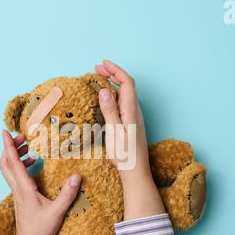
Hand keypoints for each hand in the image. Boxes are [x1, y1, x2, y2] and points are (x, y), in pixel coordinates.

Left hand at [0, 130, 80, 234]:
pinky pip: (15, 177)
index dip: (8, 146)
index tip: (4, 132)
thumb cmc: (40, 230)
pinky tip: (34, 165)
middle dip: (10, 147)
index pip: (13, 163)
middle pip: (5, 163)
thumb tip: (76, 176)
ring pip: (8, 170)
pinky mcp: (19, 197)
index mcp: (24, 189)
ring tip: (29, 148)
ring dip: (15, 156)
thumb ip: (67, 194)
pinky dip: (21, 166)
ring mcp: (16, 193)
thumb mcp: (57, 212)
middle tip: (22, 137)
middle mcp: (17, 189)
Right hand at [96, 60, 164, 219]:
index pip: (126, 82)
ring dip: (114, 83)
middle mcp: (135, 111)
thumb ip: (110, 110)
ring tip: (101, 80)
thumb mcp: (114, 131)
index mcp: (131, 110)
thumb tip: (105, 89)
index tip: (103, 63)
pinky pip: (124, 102)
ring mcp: (135, 118)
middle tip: (98, 69)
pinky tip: (107, 99)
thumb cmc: (124, 154)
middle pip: (127, 85)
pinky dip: (115, 94)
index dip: (116, 70)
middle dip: (113, 74)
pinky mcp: (133, 124)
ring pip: (126, 94)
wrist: (136, 172)